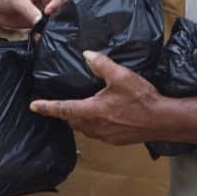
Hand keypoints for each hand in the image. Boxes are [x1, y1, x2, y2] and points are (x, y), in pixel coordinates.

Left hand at [0, 0, 66, 29]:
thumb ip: (29, 10)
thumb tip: (40, 21)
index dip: (58, 0)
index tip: (48, 10)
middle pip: (61, 3)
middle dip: (57, 13)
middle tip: (48, 21)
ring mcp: (41, 7)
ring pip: (55, 16)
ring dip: (51, 24)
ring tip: (43, 30)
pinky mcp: (36, 19)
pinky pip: (45, 25)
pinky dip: (43, 31)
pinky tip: (38, 35)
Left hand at [30, 51, 164, 144]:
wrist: (162, 120)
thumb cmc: (141, 99)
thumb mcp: (121, 76)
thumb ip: (102, 64)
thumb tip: (87, 55)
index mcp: (92, 111)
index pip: (63, 109)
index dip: (47, 107)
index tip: (34, 106)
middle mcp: (96, 126)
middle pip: (72, 121)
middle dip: (65, 113)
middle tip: (61, 103)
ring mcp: (106, 136)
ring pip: (84, 128)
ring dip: (79, 119)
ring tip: (80, 107)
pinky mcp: (116, 140)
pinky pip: (97, 133)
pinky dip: (93, 124)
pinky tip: (102, 116)